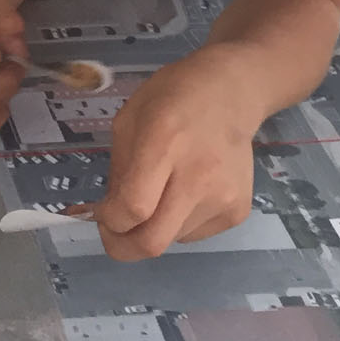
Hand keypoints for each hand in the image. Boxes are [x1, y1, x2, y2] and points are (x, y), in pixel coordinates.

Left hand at [94, 46, 261, 260]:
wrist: (231, 93)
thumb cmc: (172, 98)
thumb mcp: (129, 120)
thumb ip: (119, 169)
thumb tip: (110, 214)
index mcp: (164, 144)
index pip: (134, 207)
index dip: (109, 221)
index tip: (101, 213)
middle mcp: (198, 177)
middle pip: (153, 241)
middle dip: (123, 247)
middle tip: (113, 232)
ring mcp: (223, 198)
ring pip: (171, 239)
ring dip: (153, 227)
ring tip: (159, 192)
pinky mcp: (238, 212)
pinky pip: (194, 234)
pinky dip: (178, 223)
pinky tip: (184, 191)